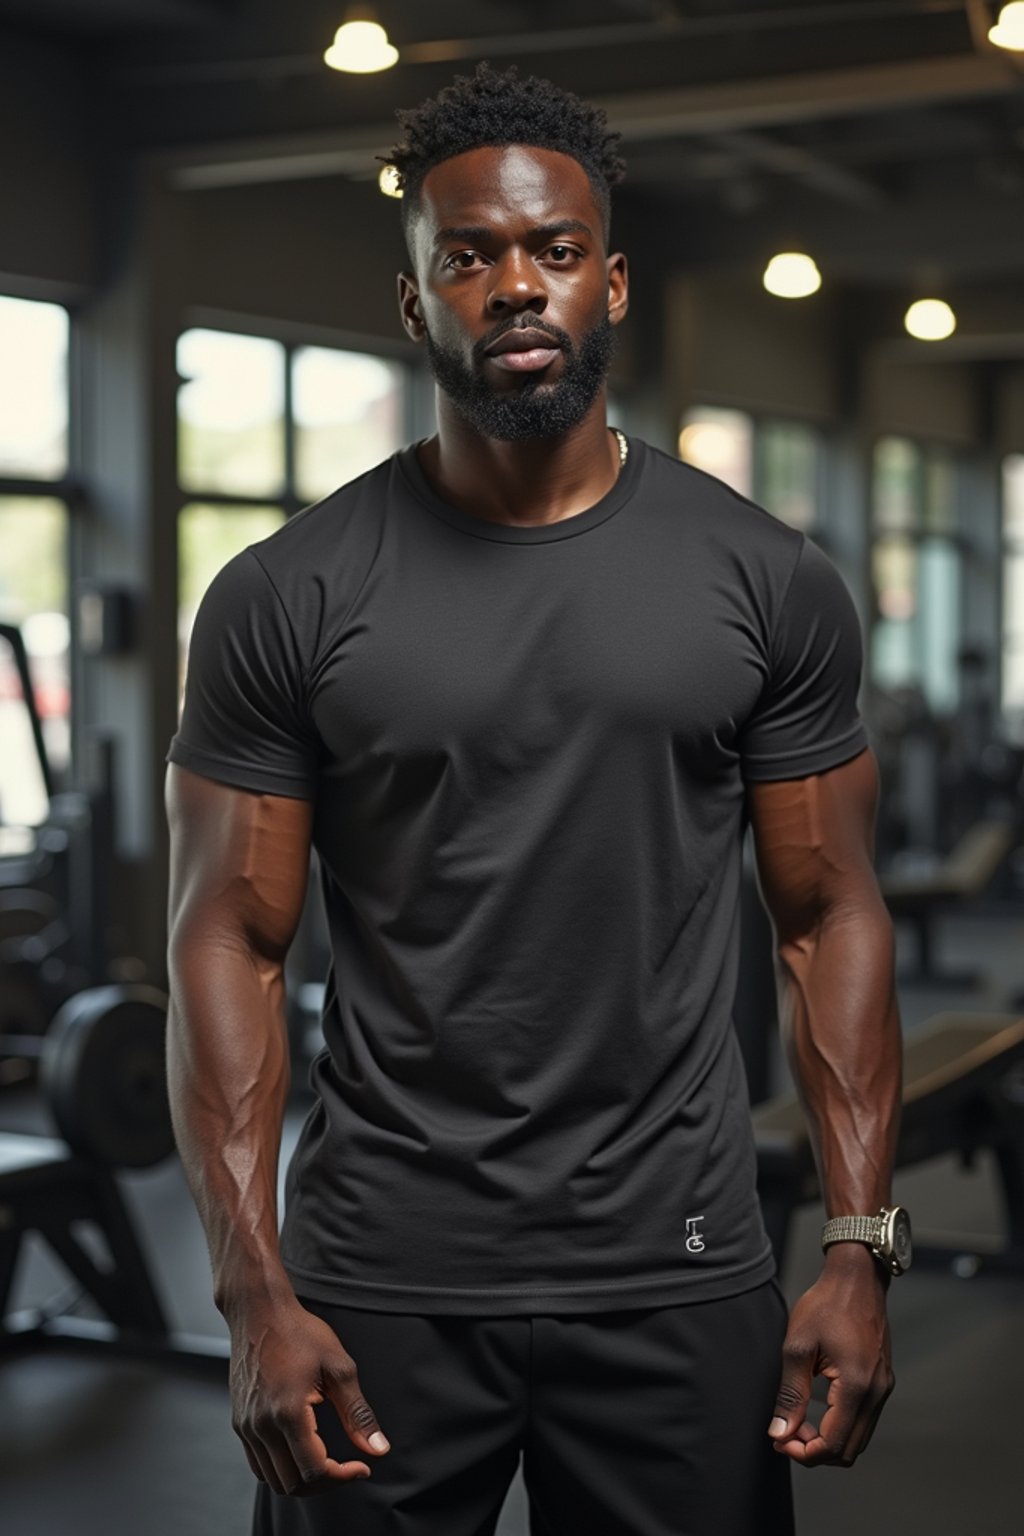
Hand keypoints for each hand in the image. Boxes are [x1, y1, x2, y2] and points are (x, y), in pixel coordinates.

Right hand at [228, 1295, 390, 1495]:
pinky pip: (258, 1464)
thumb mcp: (339, 1367)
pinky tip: (302, 1449)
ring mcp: (246, 1426)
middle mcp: (261, 1425)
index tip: (362, 1466)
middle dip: (325, 1482)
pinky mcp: (239, 1422)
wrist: (258, 1310)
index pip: (314, 1471)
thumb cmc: (300, 1332)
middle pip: (292, 1484)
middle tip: (347, 1465)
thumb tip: (378, 1449)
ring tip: (327, 1460)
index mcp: (288, 1412)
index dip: (343, 1476)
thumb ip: (358, 1413)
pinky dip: (281, 1468)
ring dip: (302, 1479)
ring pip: (273, 1479)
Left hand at [767, 1246, 894, 1466]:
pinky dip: (841, 1427)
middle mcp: (877, 1393)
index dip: (804, 1452)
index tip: (779, 1441)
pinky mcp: (882, 1382)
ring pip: (859, 1439)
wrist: (857, 1279)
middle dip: (815, 1451)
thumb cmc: (825, 1305)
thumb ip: (791, 1394)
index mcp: (857, 1385)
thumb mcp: (798, 1346)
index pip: (833, 1443)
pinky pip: (864, 1421)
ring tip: (798, 1424)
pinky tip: (818, 1412)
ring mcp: (883, 1388)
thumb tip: (780, 1432)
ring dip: (828, 1441)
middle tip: (786, 1433)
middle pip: (849, 1450)